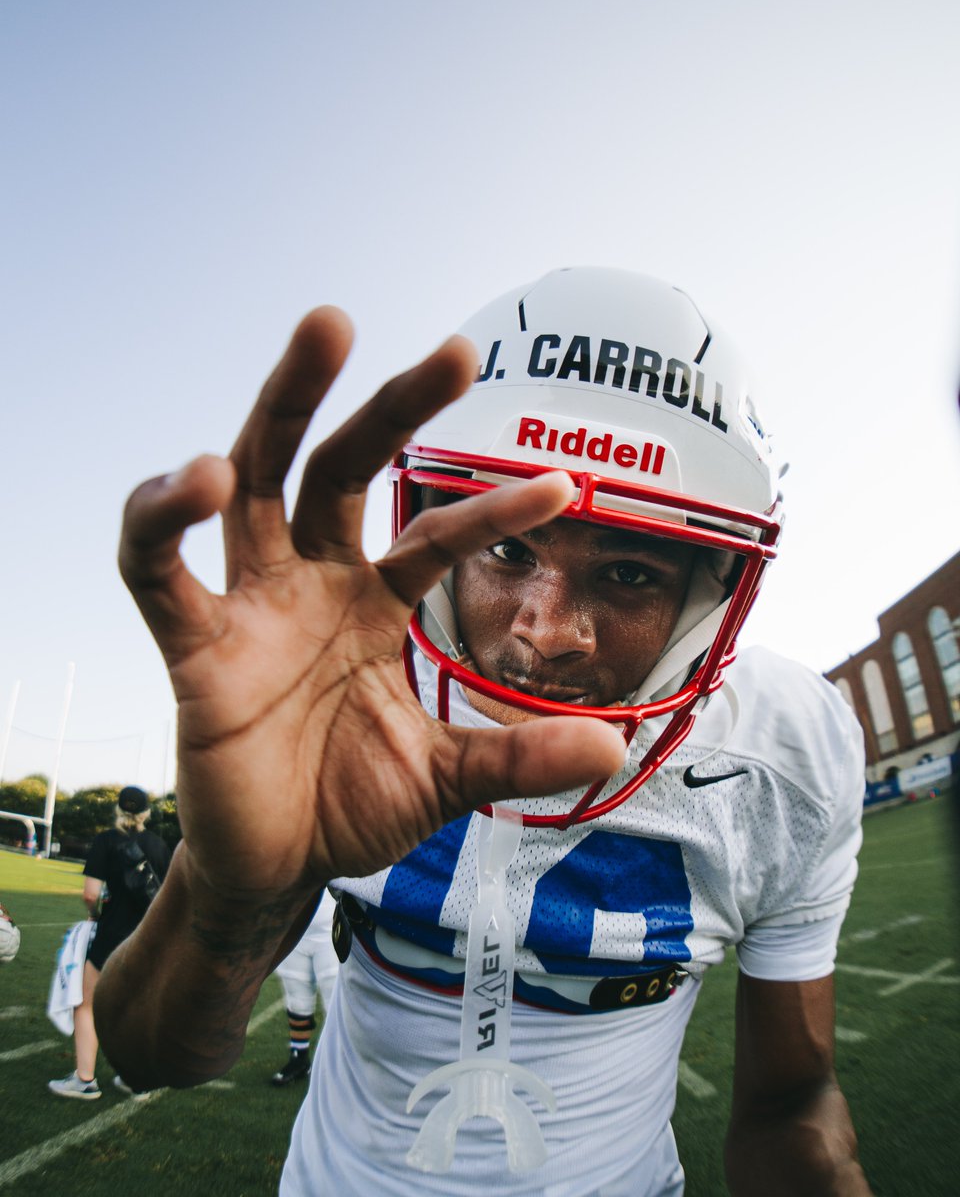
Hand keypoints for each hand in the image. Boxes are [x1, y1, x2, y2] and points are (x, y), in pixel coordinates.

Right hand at [119, 308, 625, 901]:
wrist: (275, 868)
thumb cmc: (350, 807)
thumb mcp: (446, 778)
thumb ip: (516, 757)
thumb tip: (615, 744)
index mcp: (373, 604)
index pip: (436, 537)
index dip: (496, 512)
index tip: (567, 485)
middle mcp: (313, 584)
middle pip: (342, 468)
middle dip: (392, 404)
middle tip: (457, 350)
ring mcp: (252, 605)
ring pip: (257, 478)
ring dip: (285, 403)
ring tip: (329, 330)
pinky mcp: (193, 645)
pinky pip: (157, 570)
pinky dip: (163, 520)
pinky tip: (195, 479)